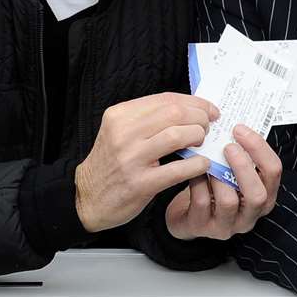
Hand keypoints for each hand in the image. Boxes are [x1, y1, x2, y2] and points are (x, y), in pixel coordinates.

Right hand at [76, 92, 216, 232]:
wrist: (87, 197)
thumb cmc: (111, 162)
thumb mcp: (120, 131)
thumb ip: (148, 118)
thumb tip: (189, 109)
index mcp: (119, 115)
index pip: (165, 99)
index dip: (194, 102)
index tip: (209, 109)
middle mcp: (123, 133)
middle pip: (174, 113)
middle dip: (199, 117)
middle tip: (208, 126)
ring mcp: (130, 159)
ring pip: (176, 136)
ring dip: (198, 136)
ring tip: (202, 142)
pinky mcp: (139, 184)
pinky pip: (176, 170)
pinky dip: (196, 165)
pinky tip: (202, 164)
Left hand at [164, 124, 281, 239]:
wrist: (187, 213)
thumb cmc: (214, 186)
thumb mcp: (232, 172)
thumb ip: (239, 154)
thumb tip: (234, 124)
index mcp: (263, 195)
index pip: (273, 172)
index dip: (259, 148)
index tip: (239, 129)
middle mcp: (249, 214)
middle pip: (258, 195)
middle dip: (244, 167)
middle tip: (228, 146)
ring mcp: (226, 225)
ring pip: (228, 201)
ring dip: (217, 175)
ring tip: (207, 159)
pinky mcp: (202, 227)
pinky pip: (202, 202)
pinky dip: (197, 181)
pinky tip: (192, 169)